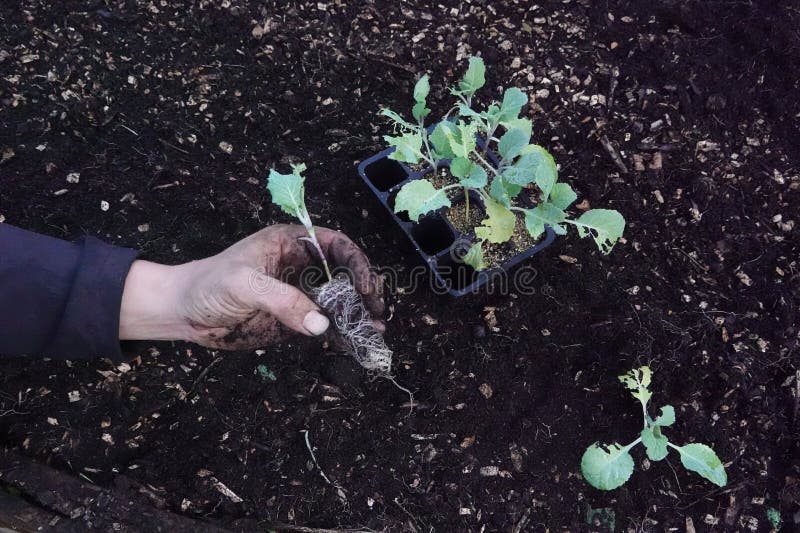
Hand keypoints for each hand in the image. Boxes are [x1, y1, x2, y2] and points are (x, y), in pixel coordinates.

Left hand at [119, 225, 383, 348]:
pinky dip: (341, 335)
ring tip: (375, 332)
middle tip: (376, 312)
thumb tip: (322, 323)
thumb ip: (284, 301)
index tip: (365, 286)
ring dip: (357, 316)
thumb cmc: (208, 285)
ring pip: (338, 303)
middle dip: (363, 292)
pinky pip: (323, 326)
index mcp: (291, 244)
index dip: (356, 262)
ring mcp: (299, 295)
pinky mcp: (294, 320)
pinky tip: (356, 344)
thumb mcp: (244, 285)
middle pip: (344, 275)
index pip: (335, 245)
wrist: (182, 312)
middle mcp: (301, 267)